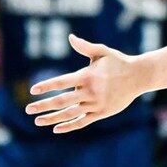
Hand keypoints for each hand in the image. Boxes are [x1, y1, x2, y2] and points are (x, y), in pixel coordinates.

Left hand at [25, 35, 148, 132]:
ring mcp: (96, 104)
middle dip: (43, 106)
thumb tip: (70, 37)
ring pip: (70, 114)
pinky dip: (69, 126)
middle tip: (28, 109)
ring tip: (37, 121)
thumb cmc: (118, 62)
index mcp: (87, 75)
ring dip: (52, 118)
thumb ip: (85, 46)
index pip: (62, 81)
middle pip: (62, 101)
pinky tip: (56, 128)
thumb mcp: (102, 52)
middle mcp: (90, 91)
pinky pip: (82, 122)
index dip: (47, 86)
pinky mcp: (101, 112)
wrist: (138, 76)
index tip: (33, 90)